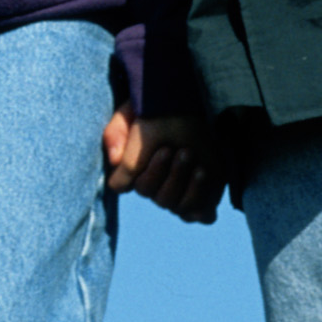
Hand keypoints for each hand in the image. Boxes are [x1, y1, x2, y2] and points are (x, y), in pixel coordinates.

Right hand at [104, 109, 220, 224]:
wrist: (186, 105)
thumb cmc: (155, 110)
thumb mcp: (128, 116)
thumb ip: (115, 137)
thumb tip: (115, 166)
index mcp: (139, 173)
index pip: (144, 191)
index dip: (153, 175)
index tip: (164, 149)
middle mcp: (159, 186)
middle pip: (162, 199)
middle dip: (174, 176)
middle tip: (184, 151)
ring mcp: (181, 193)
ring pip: (181, 207)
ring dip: (191, 188)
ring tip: (200, 167)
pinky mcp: (204, 196)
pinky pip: (201, 216)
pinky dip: (203, 208)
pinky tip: (206, 187)